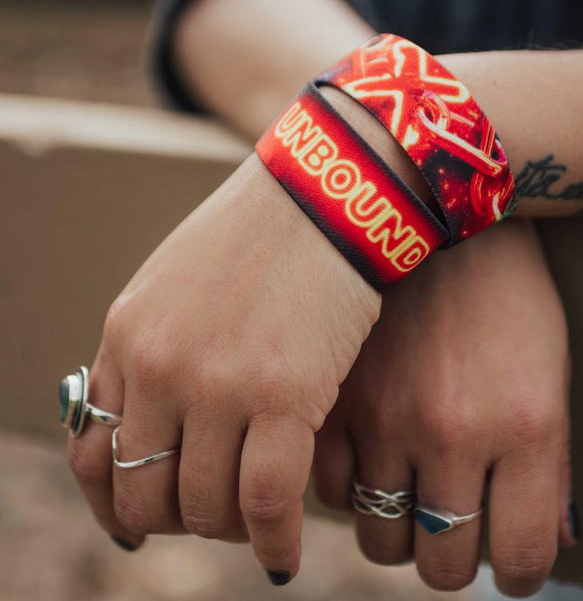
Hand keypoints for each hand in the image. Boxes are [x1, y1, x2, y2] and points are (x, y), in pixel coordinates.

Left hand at [67, 154, 378, 580]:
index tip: (146, 519)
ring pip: (205, 507)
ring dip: (230, 530)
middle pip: (144, 491)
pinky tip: (286, 554)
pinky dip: (274, 542)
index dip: (117, 500)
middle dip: (176, 521)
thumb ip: (157, 346)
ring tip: (258, 525)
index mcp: (129, 337)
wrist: (327, 190)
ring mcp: (219, 382)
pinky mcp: (285, 393)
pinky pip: (268, 502)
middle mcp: (161, 367)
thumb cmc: (266, 233)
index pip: (92, 452)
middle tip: (215, 518)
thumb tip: (160, 417)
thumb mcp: (181, 281)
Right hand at [313, 219, 574, 596]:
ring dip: (399, 531)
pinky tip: (372, 459)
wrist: (437, 210)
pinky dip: (353, 491)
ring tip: (410, 493)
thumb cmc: (507, 292)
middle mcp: (455, 430)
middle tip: (453, 525)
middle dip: (453, 557)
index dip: (520, 572)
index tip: (510, 557)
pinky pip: (332, 491)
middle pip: (443, 565)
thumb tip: (548, 543)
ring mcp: (388, 415)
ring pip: (381, 540)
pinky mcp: (336, 397)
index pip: (523, 558)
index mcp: (526, 425)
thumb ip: (550, 467)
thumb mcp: (550, 369)